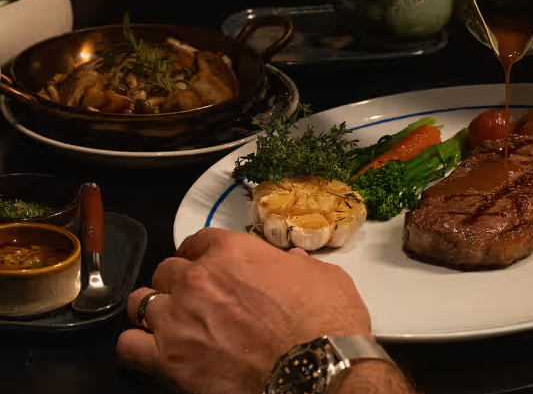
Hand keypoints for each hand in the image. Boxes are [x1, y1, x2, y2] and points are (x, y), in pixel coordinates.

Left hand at [117, 228, 371, 393]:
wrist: (316, 369)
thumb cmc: (326, 321)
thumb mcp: (325, 277)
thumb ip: (298, 266)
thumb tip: (293, 263)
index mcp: (232, 251)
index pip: (198, 240)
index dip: (199, 254)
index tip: (204, 265)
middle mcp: (197, 278)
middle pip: (166, 270)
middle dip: (177, 282)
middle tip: (193, 300)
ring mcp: (178, 318)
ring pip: (140, 302)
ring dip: (153, 310)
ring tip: (169, 324)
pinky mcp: (168, 359)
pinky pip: (129, 345)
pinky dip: (137, 346)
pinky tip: (153, 351)